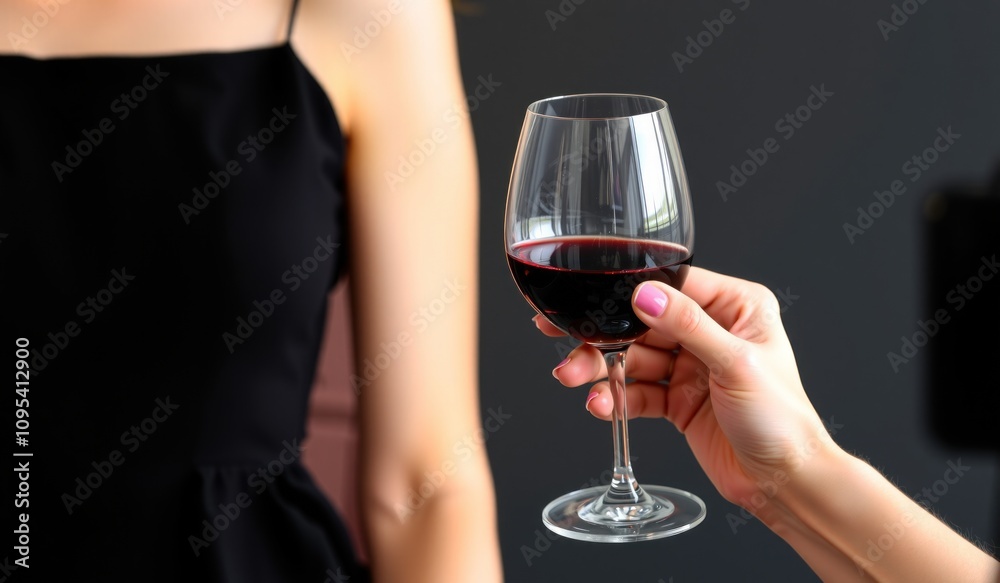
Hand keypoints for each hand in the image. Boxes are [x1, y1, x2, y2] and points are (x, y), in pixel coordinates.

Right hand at [540, 266, 836, 508]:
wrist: (783, 482)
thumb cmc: (781, 420)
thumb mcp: (736, 363)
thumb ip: (688, 326)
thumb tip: (645, 295)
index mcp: (736, 307)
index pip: (674, 286)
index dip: (629, 291)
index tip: (594, 301)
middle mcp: (710, 331)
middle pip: (642, 323)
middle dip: (603, 336)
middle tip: (566, 342)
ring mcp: (691, 367)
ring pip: (633, 358)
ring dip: (602, 370)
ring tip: (575, 379)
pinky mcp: (676, 400)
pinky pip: (637, 392)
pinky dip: (616, 398)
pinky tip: (601, 405)